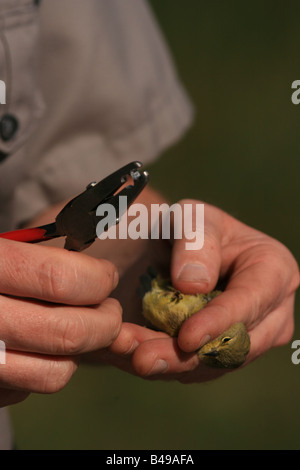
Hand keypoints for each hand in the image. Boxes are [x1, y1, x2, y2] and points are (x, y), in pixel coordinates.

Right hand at [0, 239, 121, 406]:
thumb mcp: (1, 250)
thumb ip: (40, 259)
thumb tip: (98, 270)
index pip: (60, 279)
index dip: (97, 279)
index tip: (106, 277)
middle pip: (69, 332)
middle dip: (106, 321)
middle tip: (108, 309)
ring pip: (56, 373)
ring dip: (79, 352)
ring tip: (77, 328)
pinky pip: (29, 390)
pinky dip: (45, 369)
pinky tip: (36, 346)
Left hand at [107, 199, 298, 382]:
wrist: (180, 250)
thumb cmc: (193, 227)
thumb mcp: (192, 217)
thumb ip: (195, 241)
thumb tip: (193, 286)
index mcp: (274, 271)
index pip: (251, 302)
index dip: (220, 322)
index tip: (187, 338)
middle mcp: (271, 312)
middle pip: (234, 345)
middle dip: (187, 356)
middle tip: (143, 358)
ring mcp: (251, 337)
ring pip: (213, 364)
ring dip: (169, 364)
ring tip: (128, 354)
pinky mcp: (224, 353)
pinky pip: (196, 368)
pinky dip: (163, 365)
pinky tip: (130, 355)